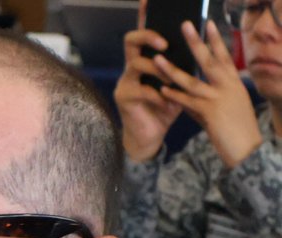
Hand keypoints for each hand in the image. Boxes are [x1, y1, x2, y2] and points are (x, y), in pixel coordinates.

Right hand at [114, 11, 182, 161]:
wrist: (151, 135)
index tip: (149, 0)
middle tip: (164, 43)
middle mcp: (132, 66)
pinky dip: (156, 94)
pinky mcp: (125, 97)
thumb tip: (202, 41)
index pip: (145, 32)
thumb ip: (184, 64)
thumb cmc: (166, 107)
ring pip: (135, 63)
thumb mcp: (178, 82)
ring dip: (155, 68)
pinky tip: (164, 99)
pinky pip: (140, 89)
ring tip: (169, 76)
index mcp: (147, 59)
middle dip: (148, 36)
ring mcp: (126, 81)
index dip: (145, 16)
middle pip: (131, 40)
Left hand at [154, 20, 262, 167]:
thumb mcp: (226, 108)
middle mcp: (228, 87)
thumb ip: (207, 98)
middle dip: (196, 42)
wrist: (246, 149)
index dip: (216, 40)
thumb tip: (186, 93)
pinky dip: (174, 95)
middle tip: (185, 26)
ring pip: (192, 80)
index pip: (224, 57)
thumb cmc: (236, 129)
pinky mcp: (210, 113)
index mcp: (234, 83)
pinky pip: (187, 102)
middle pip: (209, 60)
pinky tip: (161, 89)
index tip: (208, 24)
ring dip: (172, 70)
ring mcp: (219, 99)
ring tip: (157, 59)